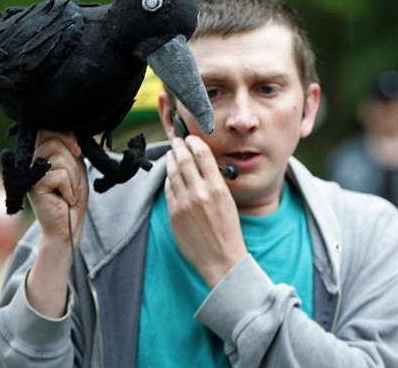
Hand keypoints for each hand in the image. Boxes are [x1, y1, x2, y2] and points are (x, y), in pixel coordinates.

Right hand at [26, 130, 87, 317]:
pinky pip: (61, 174)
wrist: (69, 225)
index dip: (66, 135)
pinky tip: (64, 199)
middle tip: (73, 182)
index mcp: (41, 153)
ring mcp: (29, 172)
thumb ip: (72, 149)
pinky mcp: (32, 185)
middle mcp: (31, 160)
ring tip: (68, 191)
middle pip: (56, 141)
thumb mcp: (77, 167)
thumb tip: (77, 130)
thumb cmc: (73, 197)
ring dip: (73, 177)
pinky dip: (69, 188)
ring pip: (60, 157)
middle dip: (73, 162)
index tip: (78, 151)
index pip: (48, 128)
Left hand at [165, 136, 247, 287]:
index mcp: (217, 188)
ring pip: (173, 173)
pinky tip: (170, 175)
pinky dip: (169, 179)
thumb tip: (201, 165)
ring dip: (171, 160)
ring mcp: (184, 203)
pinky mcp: (174, 214)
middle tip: (177, 140)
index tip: (190, 138)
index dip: (194, 142)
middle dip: (179, 146)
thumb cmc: (228, 231)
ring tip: (171, 154)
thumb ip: (214, 183)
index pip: (202, 155)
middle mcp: (199, 193)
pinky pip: (169, 190)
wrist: (221, 259)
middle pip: (184, 160)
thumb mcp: (228, 201)